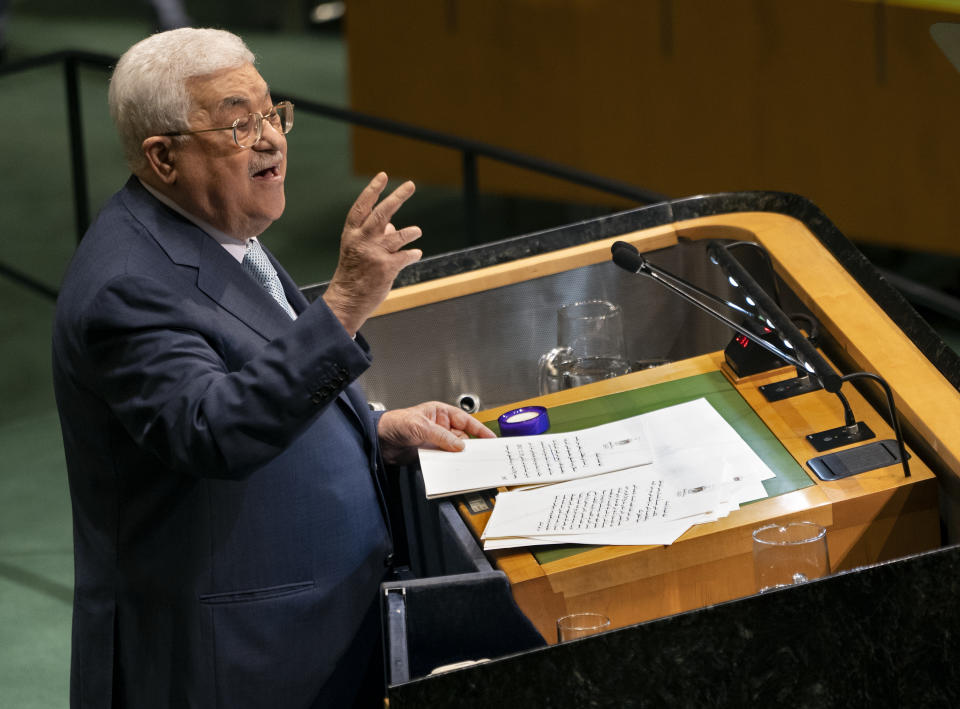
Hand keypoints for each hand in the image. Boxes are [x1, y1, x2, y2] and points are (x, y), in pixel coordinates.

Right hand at [322, 172, 422, 335]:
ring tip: (416, 231)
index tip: (383, 176)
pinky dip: (413, 254)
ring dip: (410, 232)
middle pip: (381, 213)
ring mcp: (374, 254)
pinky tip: (415, 253)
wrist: (346, 300)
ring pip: (397, 235)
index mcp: (351, 234)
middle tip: (410, 185)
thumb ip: (374, 236)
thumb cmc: (353, 274)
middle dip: (397, 197)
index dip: (372, 190)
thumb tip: (391, 225)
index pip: (362, 207)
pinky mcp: (386, 268)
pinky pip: (406, 256)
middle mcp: (362, 241)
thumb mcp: (357, 250)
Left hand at [378, 401, 496, 464]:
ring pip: (453, 450)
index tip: (491, 438)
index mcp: (440, 413)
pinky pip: (443, 460)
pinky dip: (448, 465)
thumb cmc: (394, 423)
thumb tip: (460, 445)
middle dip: (470, 446)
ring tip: (466, 464)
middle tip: (481, 455)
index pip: (465, 420)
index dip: (479, 429)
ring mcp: (434, 441)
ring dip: (458, 457)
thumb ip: (442, 436)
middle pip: (462, 437)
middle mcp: (439, 427)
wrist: (377, 441)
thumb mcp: (421, 427)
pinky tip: (451, 468)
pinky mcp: (428, 454)